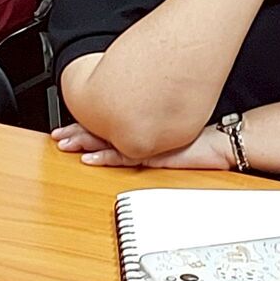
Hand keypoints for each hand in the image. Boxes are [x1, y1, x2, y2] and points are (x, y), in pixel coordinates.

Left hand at [51, 122, 232, 169]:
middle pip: (102, 128)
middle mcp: (142, 130)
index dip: (85, 123)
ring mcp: (147, 142)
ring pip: (109, 141)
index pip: (107, 121)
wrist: (223, 141)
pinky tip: (90, 159)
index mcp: (142, 123)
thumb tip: (134, 123)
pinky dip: (106, 158)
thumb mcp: (170, 133)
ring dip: (84, 143)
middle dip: (77, 131)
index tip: (66, 124)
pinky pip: (125, 157)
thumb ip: (150, 129)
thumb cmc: (200, 138)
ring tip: (64, 144)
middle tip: (56, 135)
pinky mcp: (154, 155)